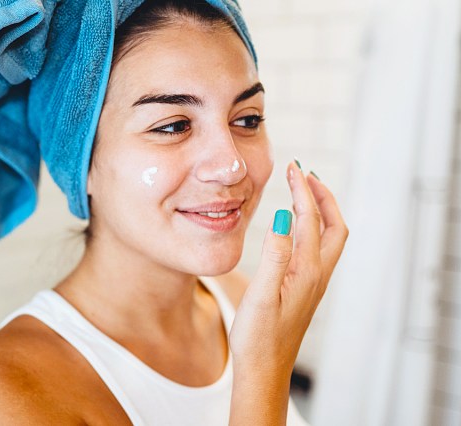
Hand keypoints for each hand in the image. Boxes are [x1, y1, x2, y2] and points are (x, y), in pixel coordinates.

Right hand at [229, 161, 348, 373]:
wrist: (264, 369)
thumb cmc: (258, 337)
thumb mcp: (262, 295)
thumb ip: (275, 255)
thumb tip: (286, 217)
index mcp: (306, 272)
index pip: (309, 220)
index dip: (302, 191)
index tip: (293, 168)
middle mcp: (316, 275)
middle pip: (333, 226)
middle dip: (323, 196)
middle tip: (305, 175)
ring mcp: (313, 283)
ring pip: (328, 238)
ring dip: (320, 211)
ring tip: (302, 192)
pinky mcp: (305, 290)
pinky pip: (317, 250)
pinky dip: (312, 228)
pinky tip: (296, 228)